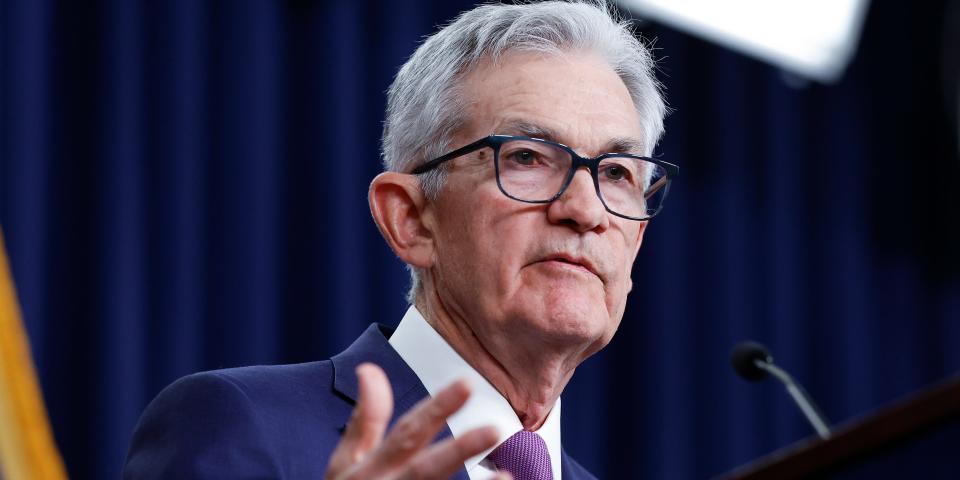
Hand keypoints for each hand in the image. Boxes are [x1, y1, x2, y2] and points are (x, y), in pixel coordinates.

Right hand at [325, 363, 510, 479]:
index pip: (407, 433)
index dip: (437, 409)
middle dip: (458, 450)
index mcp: (373, 469)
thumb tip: (370, 368)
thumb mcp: (346, 462)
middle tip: (493, 430)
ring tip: (508, 477)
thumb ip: (365, 419)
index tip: (467, 383)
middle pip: (426, 469)